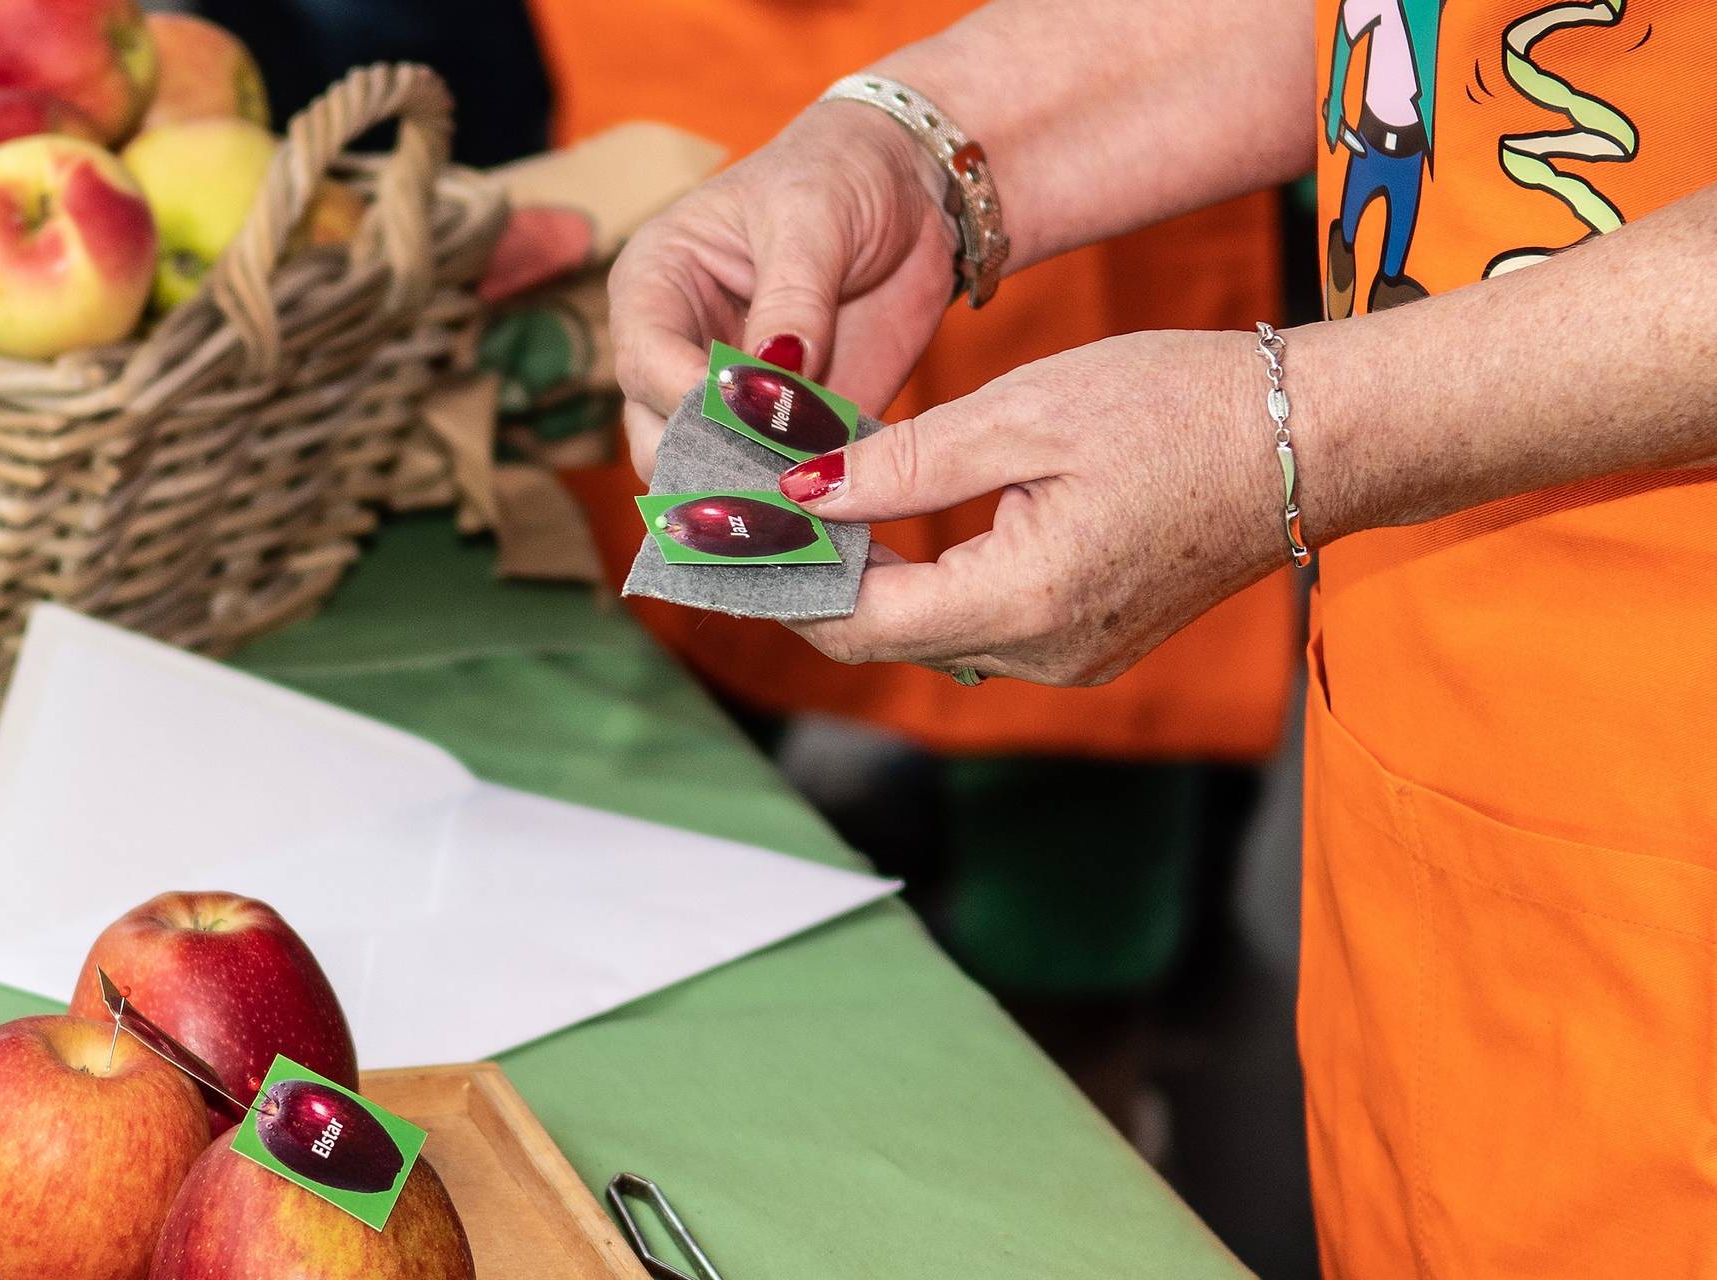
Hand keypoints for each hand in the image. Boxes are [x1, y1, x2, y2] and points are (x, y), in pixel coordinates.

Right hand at [607, 101, 956, 478]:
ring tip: (807, 507)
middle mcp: (676, 350)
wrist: (914, 187)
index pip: (645, 363)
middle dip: (711, 465)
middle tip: (775, 488)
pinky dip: (803, 503)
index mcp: (654, 287)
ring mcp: (729, 398)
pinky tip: (836, 514)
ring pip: (710, 473)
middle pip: (658, 437)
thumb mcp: (813, 218)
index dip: (692, 399)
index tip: (755, 419)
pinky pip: (780, 481)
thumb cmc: (841, 173)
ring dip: (754, 494)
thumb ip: (792, 301)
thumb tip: (774, 374)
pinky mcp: (786, 429)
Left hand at [775, 329, 1289, 684]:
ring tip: (790, 513)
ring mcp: (1069, 656)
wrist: (1316, 437)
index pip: (854, 621)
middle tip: (735, 518)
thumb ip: (903, 462)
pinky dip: (916, 583)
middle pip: (879, 639)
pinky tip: (877, 529)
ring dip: (857, 582)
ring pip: (922, 635)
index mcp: (1025, 601)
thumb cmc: (1183, 405)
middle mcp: (1043, 655)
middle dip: (803, 580)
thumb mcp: (1027, 412)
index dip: (774, 579)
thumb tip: (799, 496)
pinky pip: (972, 625)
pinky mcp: (1087, 640)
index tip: (715, 533)